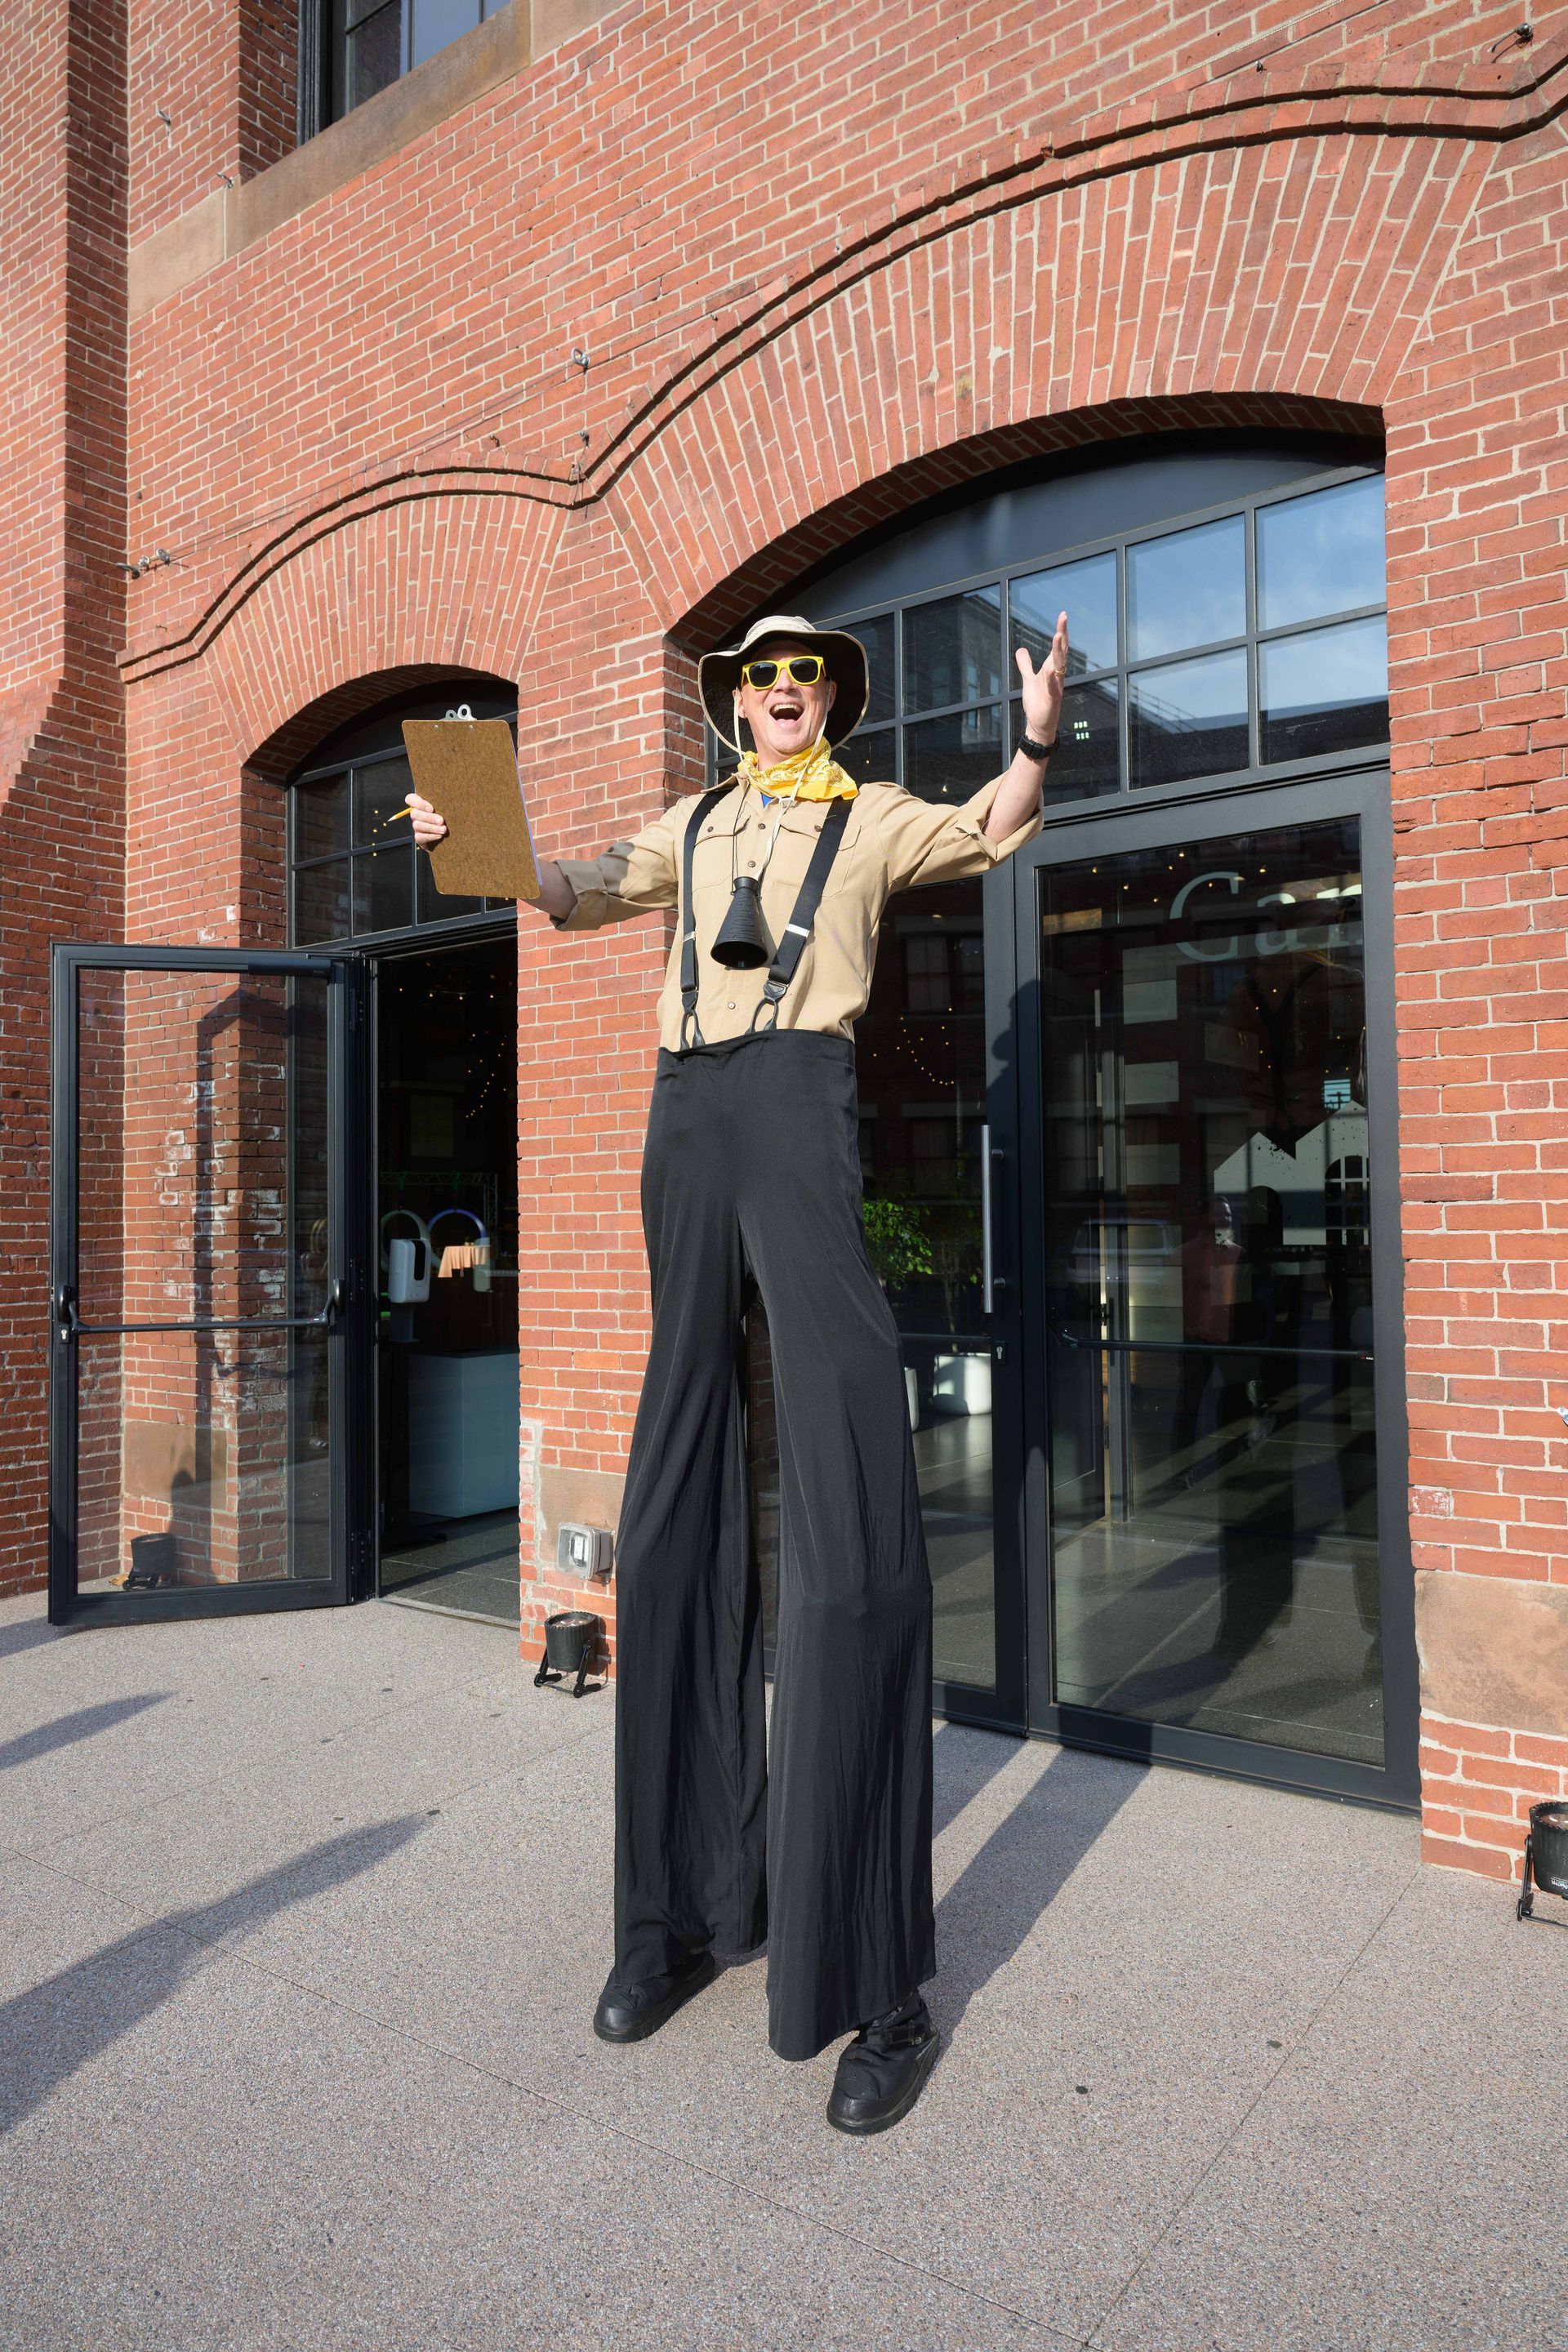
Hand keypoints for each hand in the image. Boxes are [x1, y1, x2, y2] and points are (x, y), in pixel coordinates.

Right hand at [406, 791, 447, 848]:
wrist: (453, 835)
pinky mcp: (419, 838)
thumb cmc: (451, 815)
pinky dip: (430, 836)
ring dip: (431, 827)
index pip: (410, 799)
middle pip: (414, 813)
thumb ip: (445, 801)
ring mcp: (417, 826)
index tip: (432, 808)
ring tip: (443, 829)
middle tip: (442, 821)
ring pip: (417, 825)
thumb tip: (452, 792)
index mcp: (421, 804)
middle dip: (429, 817)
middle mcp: (416, 814)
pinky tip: (439, 836)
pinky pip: (419, 837)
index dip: (418, 803)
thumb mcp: (447, 806)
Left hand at [1015, 610, 1067, 745]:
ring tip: (1057, 636)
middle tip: (1064, 617)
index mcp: (1051, 669)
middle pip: (1062, 651)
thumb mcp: (1029, 679)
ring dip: (1059, 651)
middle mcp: (1057, 675)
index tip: (1062, 615)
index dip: (1061, 631)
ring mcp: (1056, 686)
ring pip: (1060, 666)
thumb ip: (1026, 665)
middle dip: (1063, 634)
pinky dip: (1051, 679)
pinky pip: (1053, 687)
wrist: (1039, 724)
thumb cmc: (1038, 702)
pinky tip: (1051, 670)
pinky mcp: (1052, 699)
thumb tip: (1021, 649)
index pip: (1058, 646)